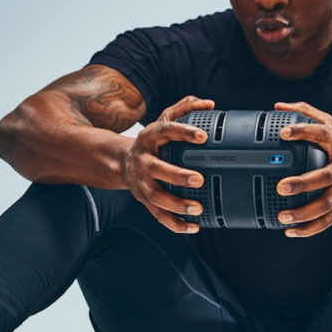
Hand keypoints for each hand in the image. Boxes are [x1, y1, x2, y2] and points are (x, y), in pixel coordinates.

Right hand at [121, 95, 214, 232]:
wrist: (122, 162)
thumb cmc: (152, 141)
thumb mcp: (163, 119)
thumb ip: (184, 108)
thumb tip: (209, 104)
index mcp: (149, 137)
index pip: (165, 130)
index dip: (184, 133)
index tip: (203, 136)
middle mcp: (143, 161)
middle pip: (157, 169)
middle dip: (177, 176)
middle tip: (199, 179)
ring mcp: (142, 183)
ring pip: (156, 196)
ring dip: (176, 204)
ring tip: (197, 208)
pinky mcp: (145, 201)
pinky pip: (159, 216)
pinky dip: (176, 224)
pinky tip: (194, 227)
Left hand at [274, 101, 331, 236]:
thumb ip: (306, 113)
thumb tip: (279, 106)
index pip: (321, 133)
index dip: (302, 132)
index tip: (283, 133)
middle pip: (325, 177)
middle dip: (303, 183)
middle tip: (282, 186)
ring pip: (326, 204)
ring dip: (304, 213)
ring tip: (283, 216)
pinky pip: (328, 220)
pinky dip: (310, 228)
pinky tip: (292, 231)